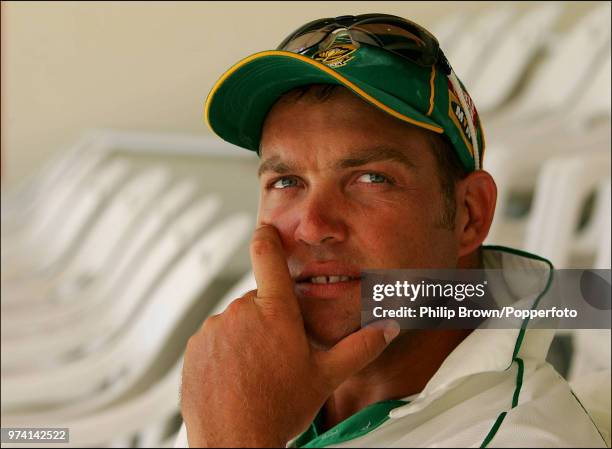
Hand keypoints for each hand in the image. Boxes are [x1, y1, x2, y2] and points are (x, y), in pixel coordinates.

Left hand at [180, 225, 399, 446]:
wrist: (235, 440)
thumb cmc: (279, 408)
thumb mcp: (326, 376)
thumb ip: (360, 347)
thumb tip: (387, 327)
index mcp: (275, 311)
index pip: (267, 255)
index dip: (267, 237)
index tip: (266, 229)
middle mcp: (240, 312)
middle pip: (258, 302)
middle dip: (269, 320)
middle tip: (279, 354)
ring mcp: (214, 329)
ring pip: (236, 322)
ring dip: (246, 337)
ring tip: (257, 371)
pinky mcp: (195, 347)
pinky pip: (214, 339)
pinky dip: (225, 352)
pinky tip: (237, 377)